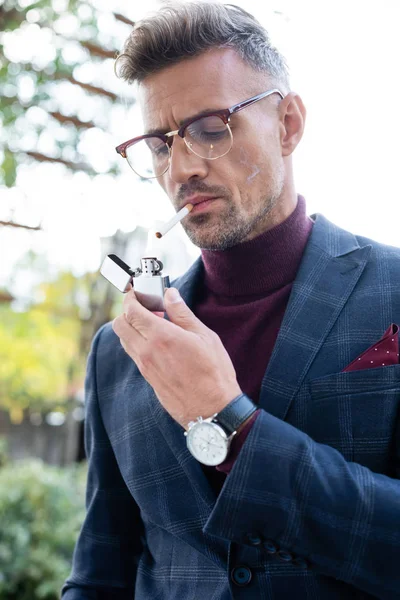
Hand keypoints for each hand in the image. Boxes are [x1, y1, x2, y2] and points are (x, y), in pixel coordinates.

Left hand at [112, 287, 241, 427]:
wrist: (212, 410)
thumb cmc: (214, 373)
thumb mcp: (204, 336)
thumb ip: (182, 313)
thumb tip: (170, 295)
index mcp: (161, 336)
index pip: (131, 311)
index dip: (130, 298)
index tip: (136, 292)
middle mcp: (147, 351)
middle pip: (119, 325)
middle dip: (127, 312)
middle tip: (146, 308)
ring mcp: (145, 367)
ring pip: (124, 340)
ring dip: (132, 328)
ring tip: (155, 325)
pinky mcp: (148, 379)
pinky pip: (134, 355)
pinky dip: (139, 343)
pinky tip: (159, 343)